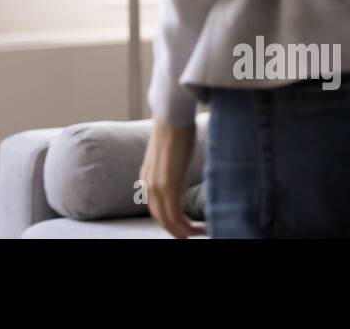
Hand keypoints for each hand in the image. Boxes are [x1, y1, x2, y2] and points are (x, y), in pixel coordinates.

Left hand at [140, 117, 205, 238]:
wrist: (172, 114)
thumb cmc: (175, 130)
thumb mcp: (170, 155)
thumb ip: (171, 169)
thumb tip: (180, 171)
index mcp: (147, 177)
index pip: (157, 208)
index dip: (172, 221)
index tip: (187, 225)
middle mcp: (148, 184)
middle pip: (161, 218)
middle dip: (178, 230)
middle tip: (196, 234)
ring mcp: (156, 185)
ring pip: (168, 220)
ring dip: (185, 231)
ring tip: (202, 232)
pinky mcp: (167, 184)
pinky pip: (175, 215)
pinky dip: (187, 226)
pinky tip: (200, 227)